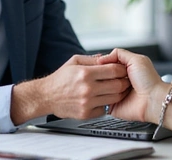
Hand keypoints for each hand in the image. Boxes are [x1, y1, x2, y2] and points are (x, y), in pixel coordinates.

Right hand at [11, 54, 129, 122]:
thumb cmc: (60, 79)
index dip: (122, 69)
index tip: (123, 69)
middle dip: (124, 81)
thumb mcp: (74, 61)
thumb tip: (107, 57)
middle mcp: (87, 88)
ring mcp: (87, 102)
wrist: (46, 96)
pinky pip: (104, 109)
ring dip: (118, 94)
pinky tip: (102, 99)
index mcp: (85, 73)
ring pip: (114, 98)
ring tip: (115, 89)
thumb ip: (92, 59)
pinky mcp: (86, 114)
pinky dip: (105, 104)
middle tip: (125, 80)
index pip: (114, 70)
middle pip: (117, 85)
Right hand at [97, 49, 170, 123]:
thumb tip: (103, 57)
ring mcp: (114, 94)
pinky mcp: (112, 106)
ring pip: (99, 88)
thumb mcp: (136, 59)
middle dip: (105, 75)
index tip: (101, 64)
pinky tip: (110, 94)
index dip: (104, 64)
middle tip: (115, 76)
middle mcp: (118, 82)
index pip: (106, 65)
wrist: (153, 100)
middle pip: (101, 76)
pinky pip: (100, 101)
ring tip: (117, 86)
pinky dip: (103, 97)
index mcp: (124, 70)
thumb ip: (119, 54)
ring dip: (106, 86)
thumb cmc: (149, 81)